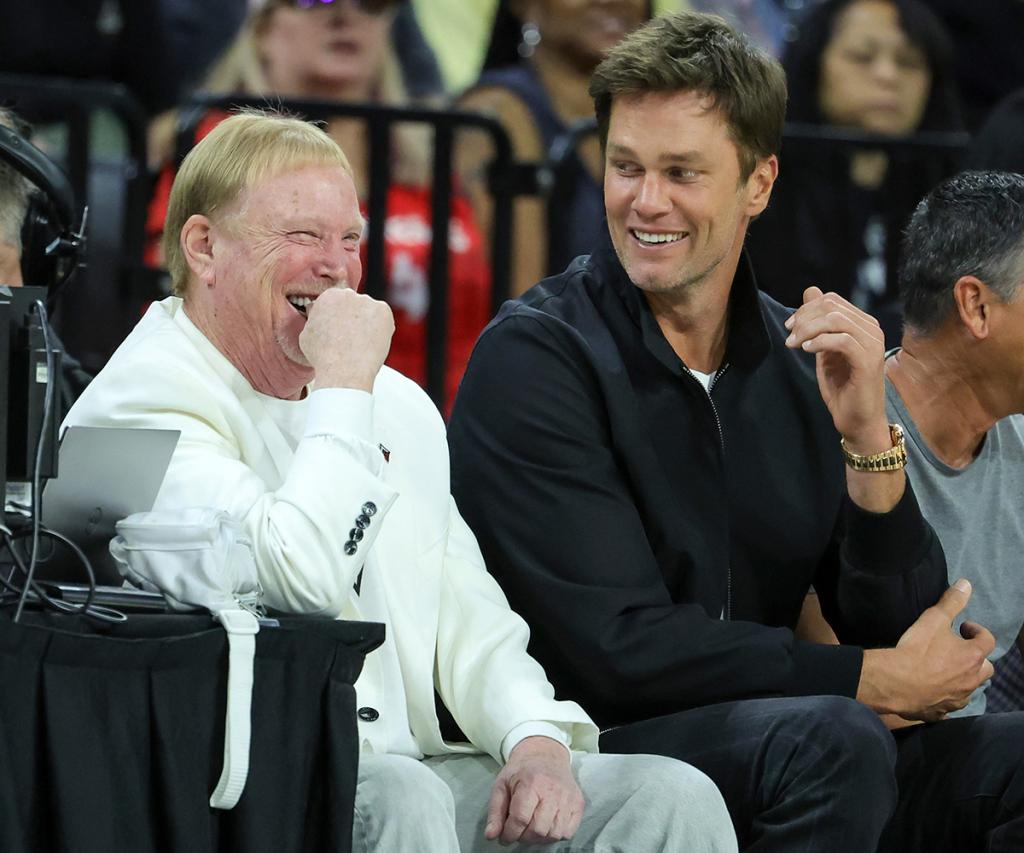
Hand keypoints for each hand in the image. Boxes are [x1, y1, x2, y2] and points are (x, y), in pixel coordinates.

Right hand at [299, 287, 393, 391]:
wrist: (345, 369)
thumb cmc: (323, 356)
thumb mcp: (306, 334)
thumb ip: (314, 320)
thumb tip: (317, 315)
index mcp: (328, 296)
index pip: (337, 303)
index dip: (338, 319)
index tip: (340, 332)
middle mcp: (348, 294)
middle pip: (354, 305)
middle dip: (353, 319)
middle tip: (353, 339)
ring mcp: (367, 301)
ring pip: (369, 312)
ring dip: (367, 324)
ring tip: (362, 344)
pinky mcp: (384, 311)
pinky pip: (384, 319)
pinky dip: (381, 330)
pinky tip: (372, 343)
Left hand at [485, 736, 583, 844]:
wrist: (545, 754)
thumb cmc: (522, 771)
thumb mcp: (502, 785)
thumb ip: (495, 811)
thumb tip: (490, 836)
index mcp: (531, 782)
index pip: (520, 819)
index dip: (510, 834)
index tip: (504, 836)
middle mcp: (552, 790)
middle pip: (537, 830)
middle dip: (524, 837)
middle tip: (518, 830)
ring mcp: (568, 798)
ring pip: (553, 834)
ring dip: (539, 838)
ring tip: (531, 827)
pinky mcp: (578, 803)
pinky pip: (568, 832)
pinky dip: (555, 835)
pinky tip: (546, 825)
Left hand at [784, 287, 888, 453]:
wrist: (857, 420)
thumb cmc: (842, 387)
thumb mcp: (824, 349)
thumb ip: (819, 323)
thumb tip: (810, 290)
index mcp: (862, 324)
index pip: (832, 300)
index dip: (806, 309)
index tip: (789, 326)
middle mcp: (872, 329)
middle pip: (832, 306)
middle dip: (804, 318)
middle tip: (789, 336)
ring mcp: (873, 344)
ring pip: (836, 320)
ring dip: (808, 330)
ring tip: (795, 344)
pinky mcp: (869, 361)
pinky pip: (843, 340)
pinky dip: (820, 341)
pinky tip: (807, 349)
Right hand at [858, 580, 994, 720]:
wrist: (895, 683)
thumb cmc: (916, 650)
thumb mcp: (932, 620)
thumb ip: (951, 602)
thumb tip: (966, 584)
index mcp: (972, 656)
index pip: (987, 640)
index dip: (976, 631)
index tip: (962, 627)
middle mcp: (971, 679)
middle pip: (986, 668)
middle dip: (975, 658)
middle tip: (956, 650)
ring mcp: (958, 698)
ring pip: (970, 688)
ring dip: (963, 677)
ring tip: (944, 669)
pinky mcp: (942, 712)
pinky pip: (950, 705)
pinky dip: (946, 696)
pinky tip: (931, 690)